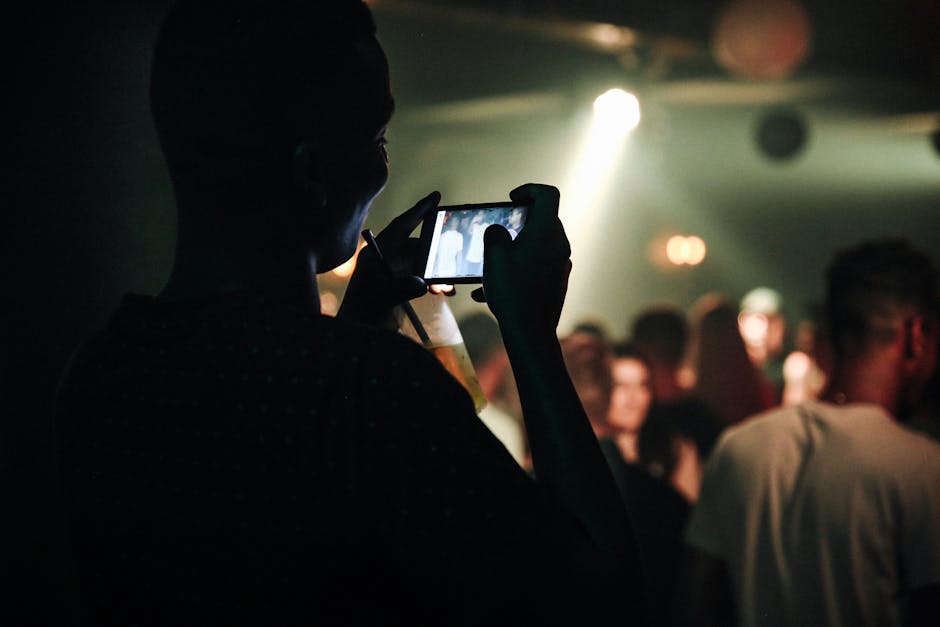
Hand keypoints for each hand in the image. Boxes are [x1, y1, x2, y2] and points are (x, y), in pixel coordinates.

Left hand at [337, 191, 440, 327]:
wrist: (358, 335)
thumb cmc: (362, 316)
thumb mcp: (380, 300)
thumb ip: (401, 289)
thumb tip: (423, 284)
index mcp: (377, 254)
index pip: (400, 226)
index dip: (418, 211)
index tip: (436, 197)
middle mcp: (386, 260)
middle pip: (416, 245)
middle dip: (437, 252)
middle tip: (455, 255)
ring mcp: (394, 274)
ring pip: (423, 264)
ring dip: (438, 272)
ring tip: (449, 285)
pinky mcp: (401, 287)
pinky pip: (423, 278)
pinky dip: (435, 283)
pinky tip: (445, 291)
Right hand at [479, 183, 570, 337]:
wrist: (530, 330)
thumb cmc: (512, 290)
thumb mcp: (494, 255)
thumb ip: (495, 234)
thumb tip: (498, 231)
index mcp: (547, 231)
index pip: (548, 195)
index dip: (529, 190)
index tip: (512, 199)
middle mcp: (559, 244)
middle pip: (543, 220)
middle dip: (518, 222)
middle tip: (499, 229)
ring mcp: (561, 264)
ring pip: (538, 245)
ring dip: (515, 248)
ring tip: (491, 264)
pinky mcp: (558, 282)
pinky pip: (538, 266)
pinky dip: (519, 269)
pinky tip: (492, 289)